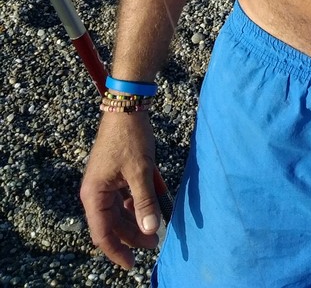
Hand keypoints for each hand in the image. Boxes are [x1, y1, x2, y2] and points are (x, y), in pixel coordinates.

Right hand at [80, 113, 160, 268]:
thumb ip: (145, 202)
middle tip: (155, 243)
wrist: (126, 106)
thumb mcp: (141, 171)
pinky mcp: (112, 175)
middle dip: (132, 235)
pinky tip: (148, 206)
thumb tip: (150, 230)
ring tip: (156, 227)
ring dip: (135, 220)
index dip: (117, 250)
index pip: (103, 233)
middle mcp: (95, 192)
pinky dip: (134, 204)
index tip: (132, 264)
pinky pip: (121, 198)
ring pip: (117, 212)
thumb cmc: (130, 137)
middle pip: (111, 224)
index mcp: (94, 194)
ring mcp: (103, 183)